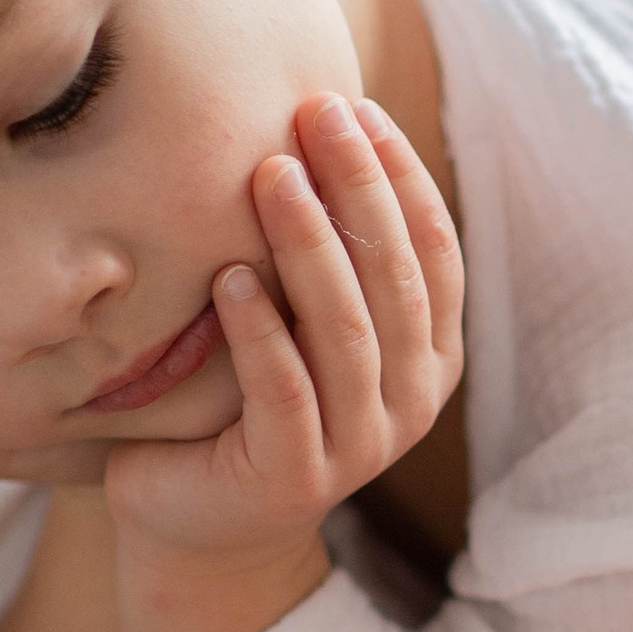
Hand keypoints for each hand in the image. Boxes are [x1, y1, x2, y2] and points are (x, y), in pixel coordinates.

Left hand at [105, 91, 462, 569]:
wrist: (200, 525)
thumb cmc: (247, 399)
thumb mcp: (304, 321)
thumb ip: (332, 258)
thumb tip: (321, 126)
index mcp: (430, 355)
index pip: (432, 250)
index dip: (401, 175)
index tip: (356, 106)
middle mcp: (411, 400)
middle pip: (394, 276)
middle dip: (357, 186)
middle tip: (314, 114)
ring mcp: (360, 445)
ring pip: (348, 330)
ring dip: (310, 245)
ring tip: (270, 176)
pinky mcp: (296, 477)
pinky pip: (286, 393)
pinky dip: (260, 332)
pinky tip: (229, 277)